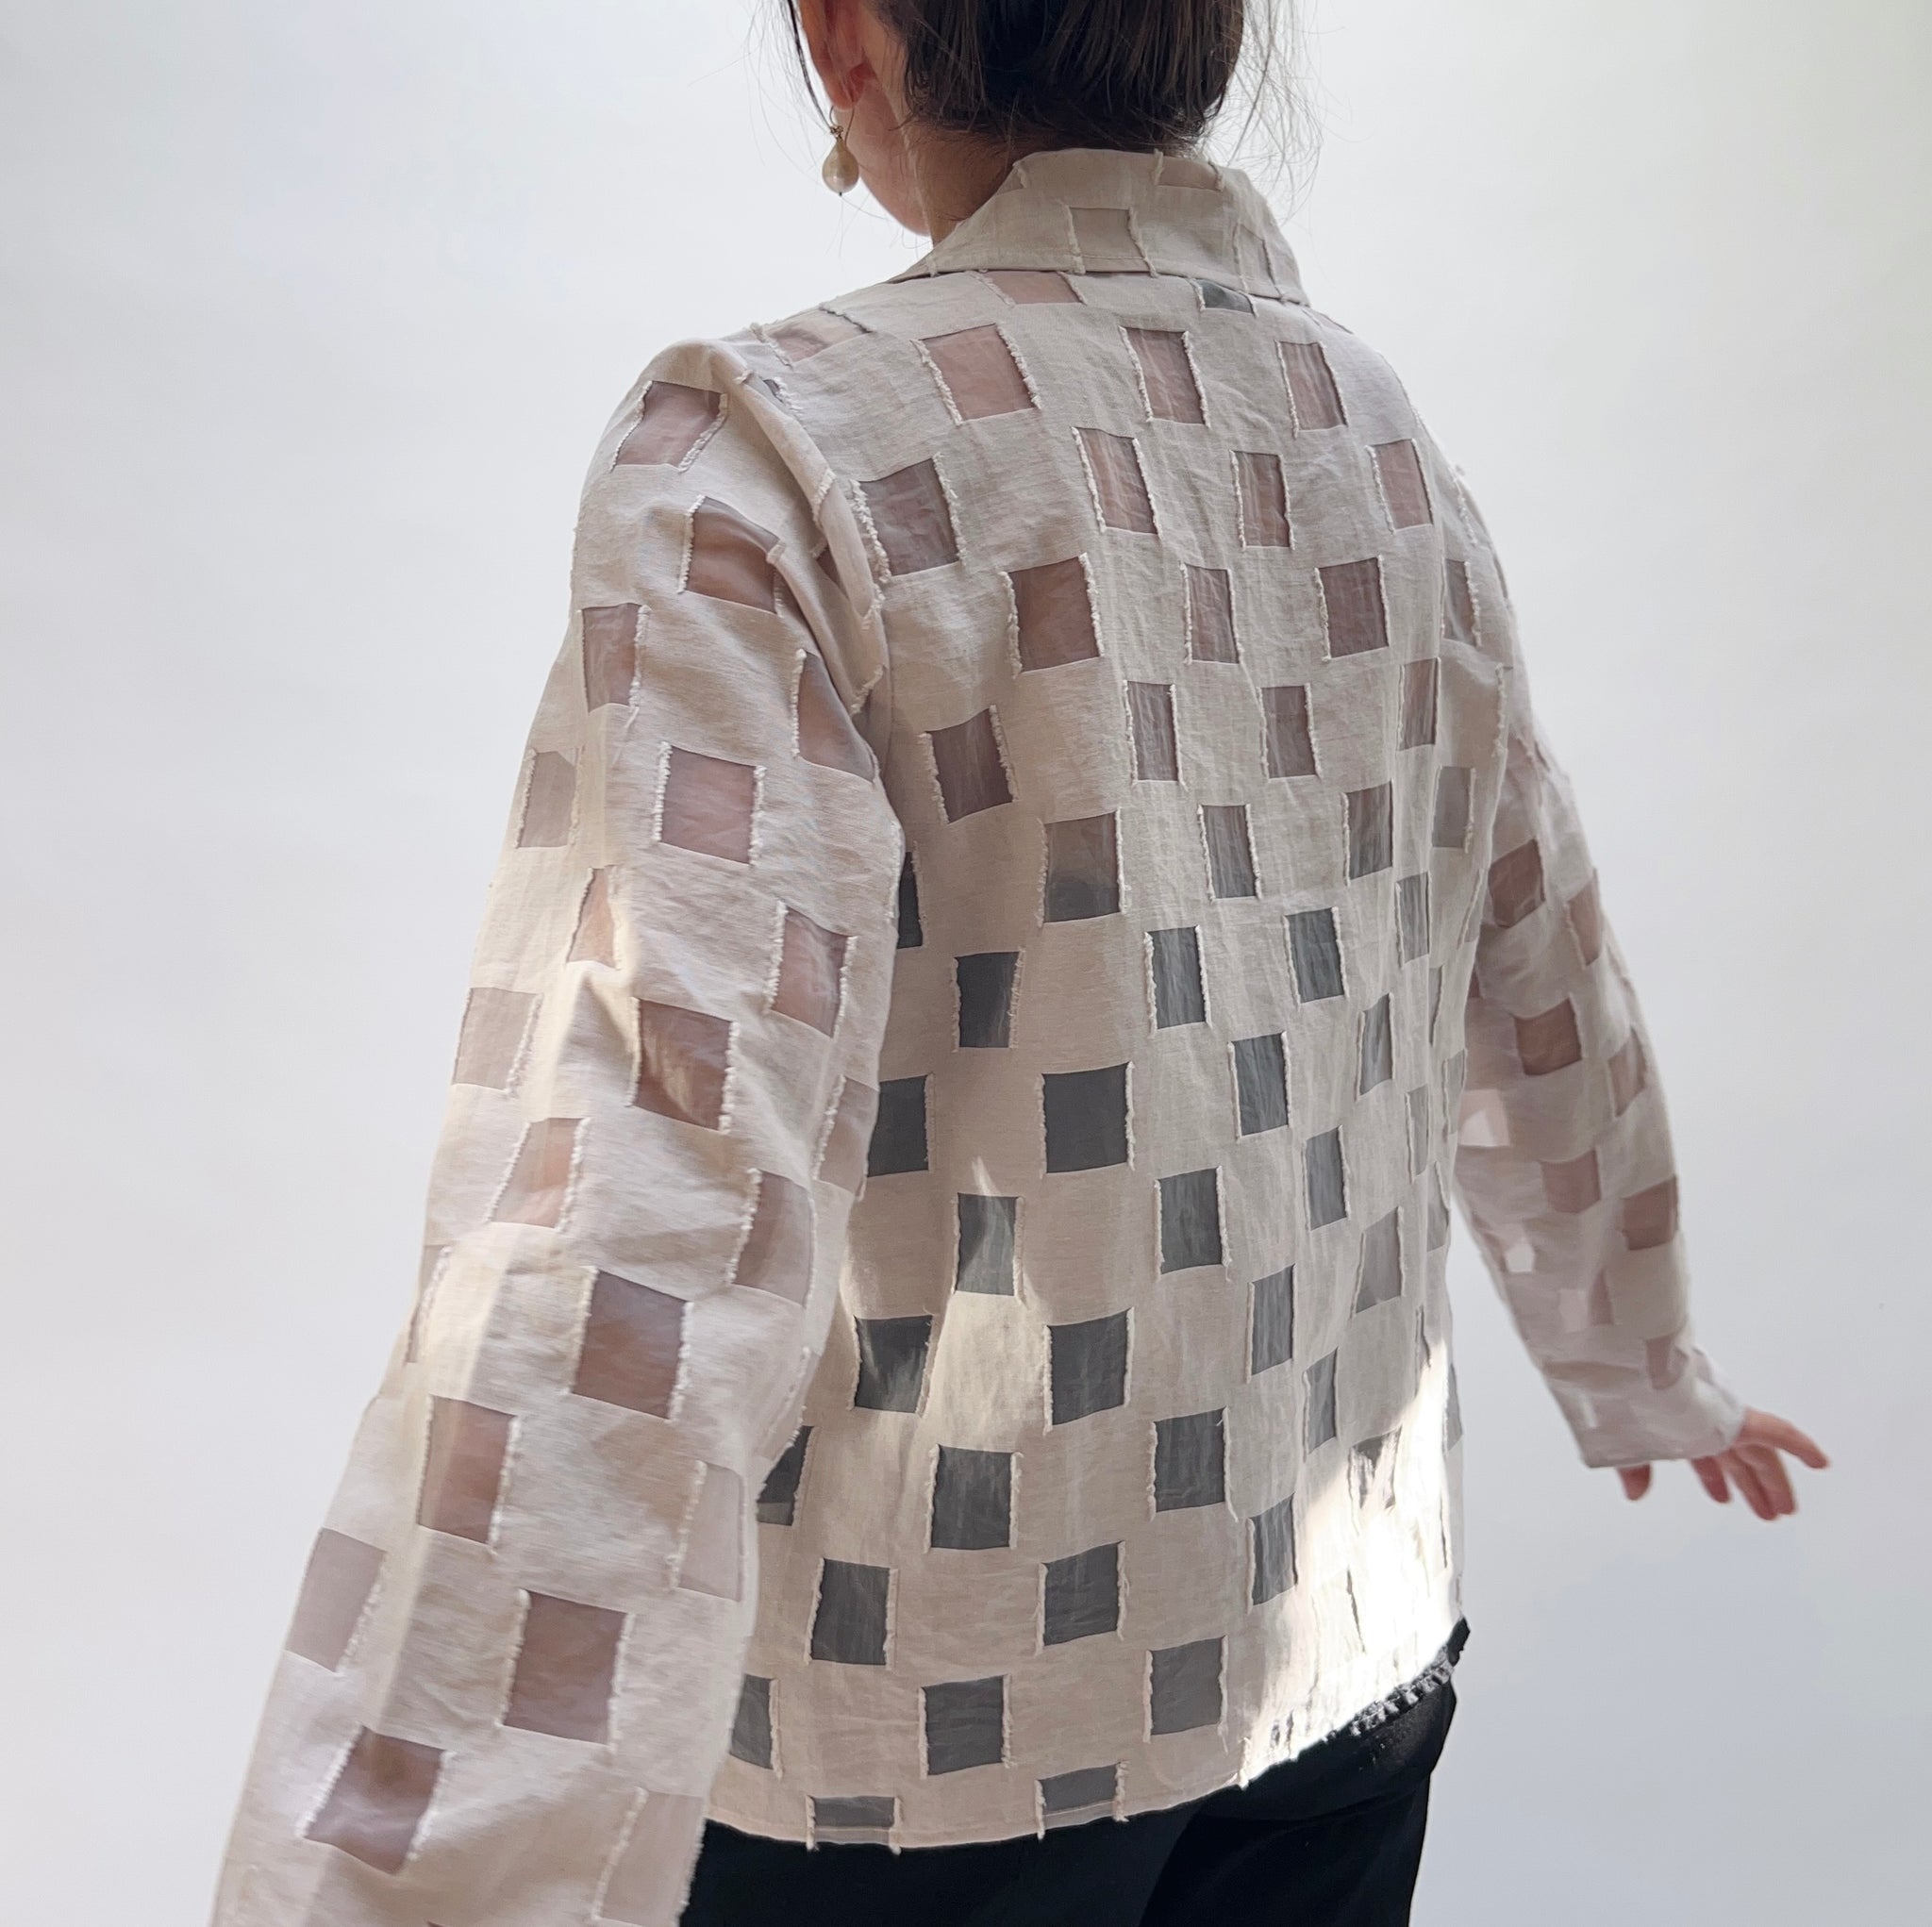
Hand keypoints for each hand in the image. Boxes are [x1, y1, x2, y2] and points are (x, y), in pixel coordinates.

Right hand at [1615, 1408, 1828, 1518]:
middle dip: (1751, 1488)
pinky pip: (1778, 1432)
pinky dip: (1799, 1445)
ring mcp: (1724, 1421)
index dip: (1715, 1481)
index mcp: (1681, 1430)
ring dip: (1771, 1484)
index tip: (1723, 1497)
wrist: (1630, 1373)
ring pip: (1759, 1459)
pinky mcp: (1739, 1418)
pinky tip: (1820, 1461)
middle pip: (1738, 1463)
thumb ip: (1635, 1468)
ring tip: (1783, 1509)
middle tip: (1766, 1512)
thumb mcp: (1628, 1442)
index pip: (1705, 1460)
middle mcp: (1706, 1426)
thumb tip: (1635, 1493)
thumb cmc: (1625, 1400)